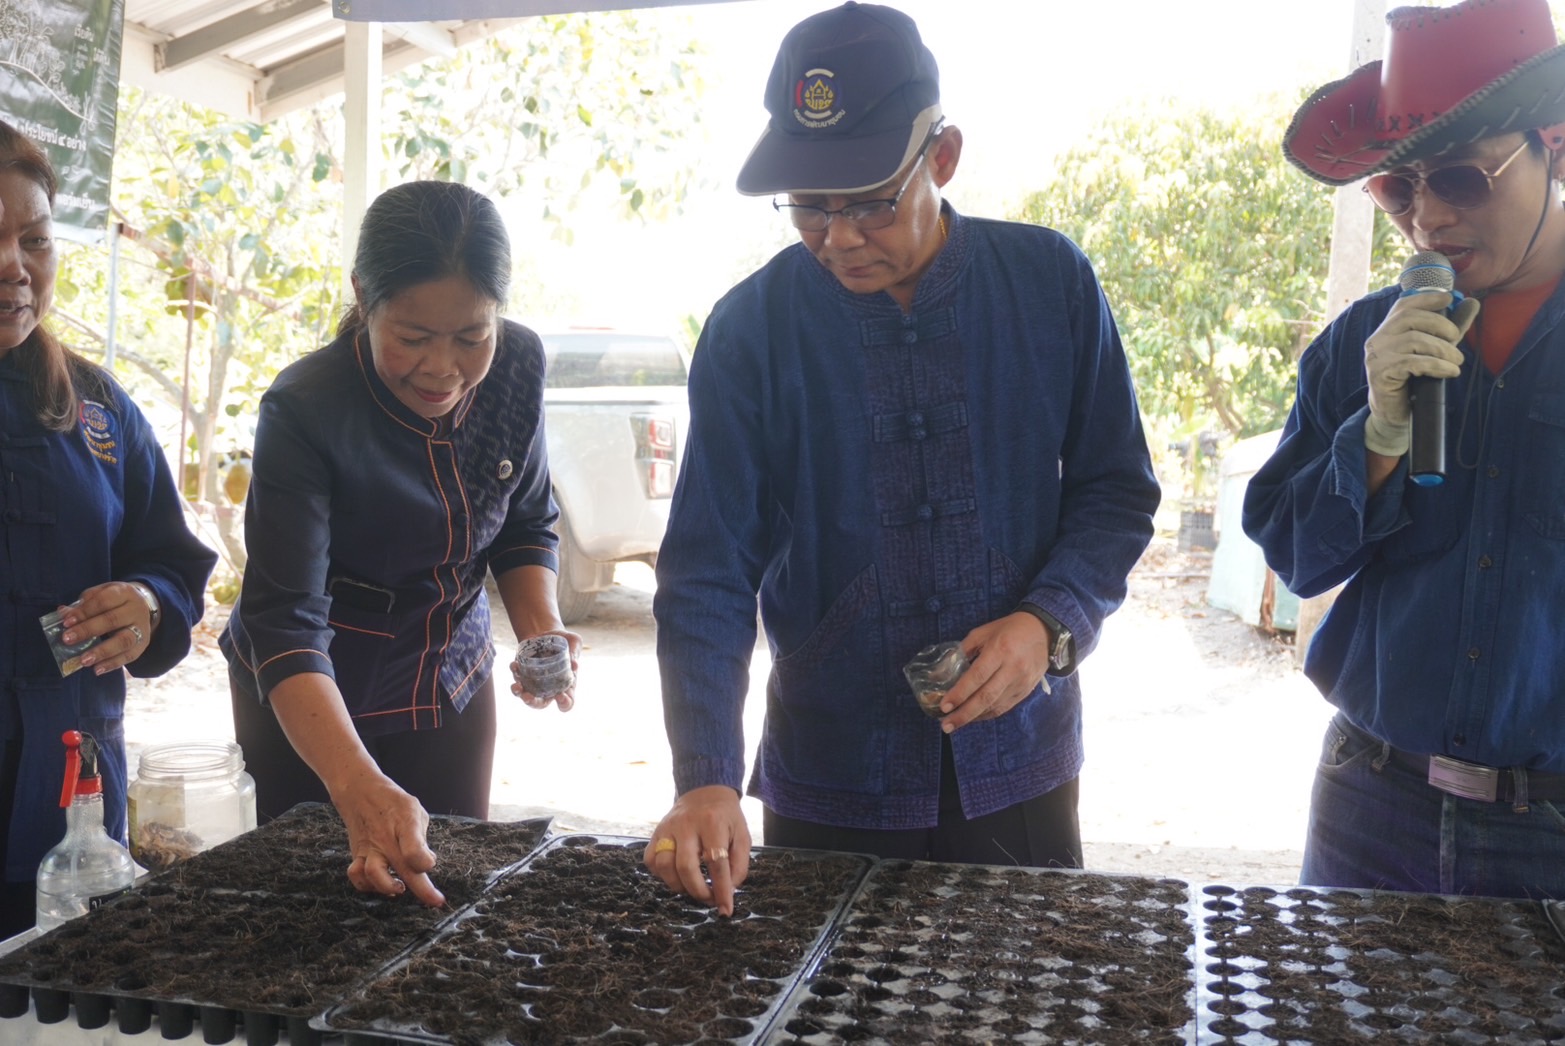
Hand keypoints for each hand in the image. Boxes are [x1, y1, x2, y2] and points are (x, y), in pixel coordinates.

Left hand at [58, 581, 157, 674]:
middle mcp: (136, 609)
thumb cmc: (115, 601)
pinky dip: (113, 664)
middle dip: (88, 630)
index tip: (66, 622)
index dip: (84, 611)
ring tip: (83, 660)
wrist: (143, 606)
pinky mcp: (143, 644)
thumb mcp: (101, 594)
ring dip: (102, 651)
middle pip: (113, 620)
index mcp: (124, 593)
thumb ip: (83, 603)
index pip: (103, 601)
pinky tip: (97, 670)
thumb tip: (63, 614)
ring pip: (124, 640)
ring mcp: (142, 628)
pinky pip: (129, 656)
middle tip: (67, 639)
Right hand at [332, 772, 444, 906]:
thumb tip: (427, 863)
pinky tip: (380, 884)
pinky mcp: (357, 854)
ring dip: (387, 887)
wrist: (359, 791)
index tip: (431, 864)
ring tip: (400, 888)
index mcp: (405, 822)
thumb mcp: (415, 810)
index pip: (415, 849)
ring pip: (373, 875)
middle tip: (435, 901)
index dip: (426, 862)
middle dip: (422, 890)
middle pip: (403, 867)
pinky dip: (367, 885)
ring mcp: (369, 847)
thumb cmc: (392, 802)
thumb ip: (422, 837)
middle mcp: (386, 837)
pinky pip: (356, 876)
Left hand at [509, 629, 580, 710]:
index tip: (560, 695)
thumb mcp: (574, 642)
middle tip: (528, 697)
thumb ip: (575, 652)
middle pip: (541, 703)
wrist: (547, 631)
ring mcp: (533, 681)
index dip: (564, 703)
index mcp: (565, 685)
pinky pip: (516, 676)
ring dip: (519, 693)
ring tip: (516, 686)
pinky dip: (514, 672)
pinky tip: (514, 664)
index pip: (566, 702)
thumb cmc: (564, 639)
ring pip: (525, 694)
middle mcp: (548, 687)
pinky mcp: (522, 672)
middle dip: (533, 703)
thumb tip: (574, 664)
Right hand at [643, 785, 750, 916]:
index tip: (725, 909)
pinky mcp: (655, 833)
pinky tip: (676, 876)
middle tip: (709, 899)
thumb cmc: (726, 817)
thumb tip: (729, 891)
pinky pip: (651, 861)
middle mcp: (686, 824)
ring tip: (692, 889)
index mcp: (712, 823)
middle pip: (685, 866)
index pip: (716, 862)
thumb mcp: (742, 835)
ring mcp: (667, 828)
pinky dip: (661, 875)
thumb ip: (739, 864)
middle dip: (697, 891)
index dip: (721, 889)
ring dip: (678, 886)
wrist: (705, 791)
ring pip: (664, 865)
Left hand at [934, 612, 1053, 732]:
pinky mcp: (1026, 691)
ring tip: (955, 723)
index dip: (960, 693)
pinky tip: (973, 717)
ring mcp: (1021, 682)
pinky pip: (1004, 707)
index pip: (977, 676)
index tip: (945, 706)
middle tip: (946, 726)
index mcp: (1000, 650)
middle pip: (986, 697)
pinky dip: (987, 714)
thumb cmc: (1009, 629)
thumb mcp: (983, 632)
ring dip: (973, 717)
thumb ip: (964, 650)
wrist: (1044, 632)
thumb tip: (943, 670)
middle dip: (964, 714)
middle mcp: (1012, 668)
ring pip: (995, 705)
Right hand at [1363, 292, 1477, 455]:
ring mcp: (1376, 356)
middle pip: (1409, 318)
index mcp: (1387, 330)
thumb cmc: (1413, 379)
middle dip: (1440, 324)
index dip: (1426, 298)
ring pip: (1414, 340)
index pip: (1403, 305)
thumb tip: (1471, 303)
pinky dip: (1437, 365)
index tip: (1448, 298)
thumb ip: (1451, 328)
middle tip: (1457, 338)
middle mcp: (1377, 339)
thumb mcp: (1433, 349)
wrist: (1393, 412)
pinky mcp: (1380, 373)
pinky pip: (1413, 363)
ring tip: (1457, 361)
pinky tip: (1450, 372)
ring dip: (1443, 349)